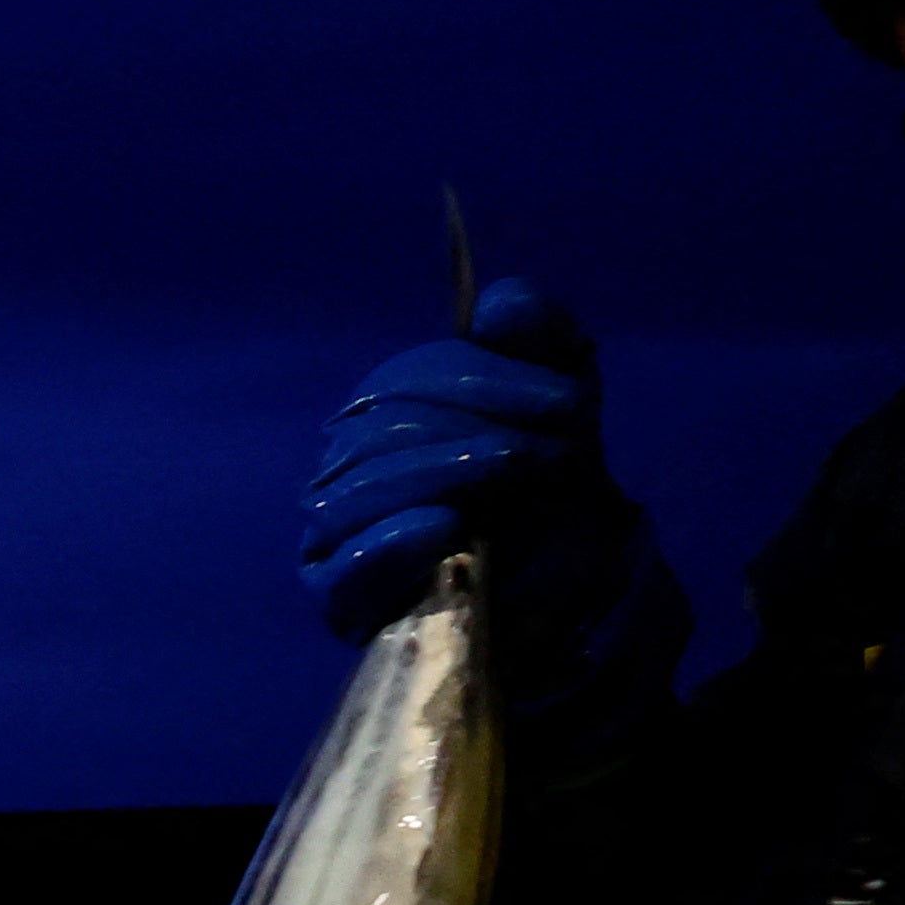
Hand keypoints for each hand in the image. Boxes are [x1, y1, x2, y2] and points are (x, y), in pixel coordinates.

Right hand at [298, 278, 694, 703]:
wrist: (566, 576)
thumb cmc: (550, 482)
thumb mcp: (561, 395)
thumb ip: (540, 336)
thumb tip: (496, 308)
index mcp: (386, 407)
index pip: (411, 378)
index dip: (488, 379)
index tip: (572, 403)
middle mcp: (346, 460)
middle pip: (384, 429)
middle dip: (474, 430)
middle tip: (552, 453)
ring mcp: (333, 529)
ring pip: (357, 489)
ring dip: (443, 475)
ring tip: (512, 478)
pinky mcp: (337, 596)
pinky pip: (342, 565)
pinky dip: (391, 542)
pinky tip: (446, 528)